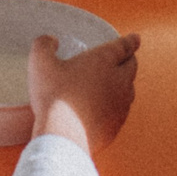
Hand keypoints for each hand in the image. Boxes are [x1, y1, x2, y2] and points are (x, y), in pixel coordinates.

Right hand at [31, 32, 140, 152]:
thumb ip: (44, 45)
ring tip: (118, 82)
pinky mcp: (116, 126)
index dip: (130, 41)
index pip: (123, 47)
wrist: (63, 137)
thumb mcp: (40, 63)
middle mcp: (118, 81)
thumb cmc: (53, 97)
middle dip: (130, 60)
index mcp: (104, 61)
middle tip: (126, 58)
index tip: (136, 38)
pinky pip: (122, 111)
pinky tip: (108, 108)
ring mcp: (120, 105)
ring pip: (130, 90)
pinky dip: (118, 106)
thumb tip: (51, 41)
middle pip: (132, 67)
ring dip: (126, 83)